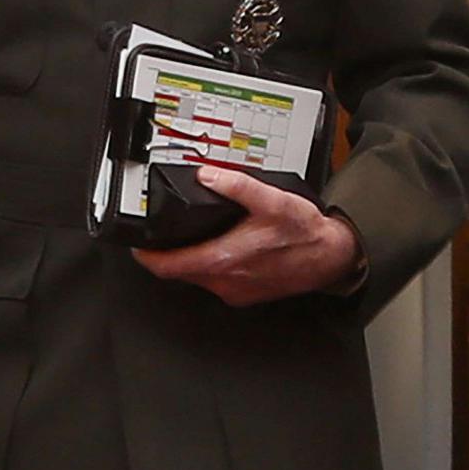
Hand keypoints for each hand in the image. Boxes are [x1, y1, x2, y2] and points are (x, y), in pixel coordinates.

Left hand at [133, 167, 361, 305]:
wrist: (331, 257)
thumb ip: (237, 185)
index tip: (137, 246)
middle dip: (169, 254)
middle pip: (180, 272)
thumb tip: (208, 175)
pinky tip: (222, 248)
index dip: (147, 257)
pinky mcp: (246, 294)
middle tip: (164, 235)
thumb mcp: (272, 199)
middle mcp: (226, 281)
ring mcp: (235, 291)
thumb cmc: (305, 233)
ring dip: (191, 259)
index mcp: (224, 259)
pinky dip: (211, 266)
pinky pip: (216, 282)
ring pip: (198, 278)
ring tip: (194, 236)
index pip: (168, 267)